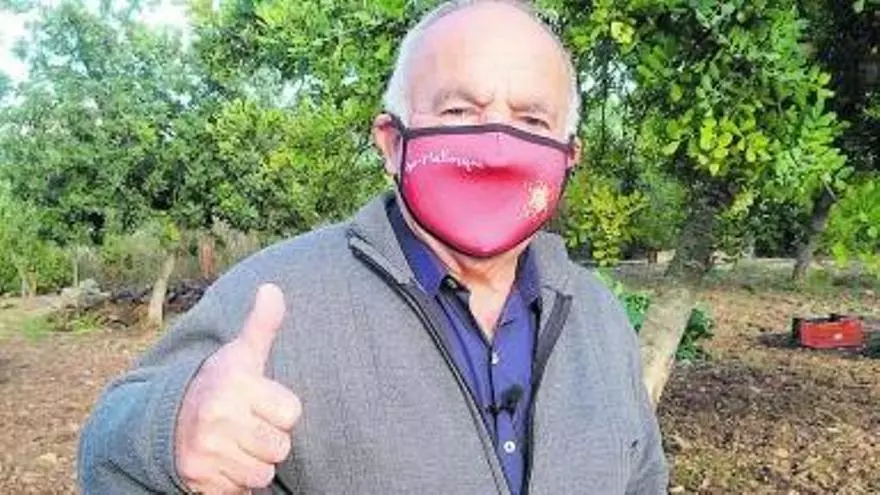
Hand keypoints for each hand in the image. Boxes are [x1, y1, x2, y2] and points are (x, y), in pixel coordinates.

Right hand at [175, 284, 300, 493]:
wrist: (162, 421)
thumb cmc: (215, 385)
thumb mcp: (239, 355)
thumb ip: (262, 326)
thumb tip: (273, 289)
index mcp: (233, 385)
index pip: (292, 412)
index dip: (280, 410)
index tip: (261, 403)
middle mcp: (217, 418)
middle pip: (280, 447)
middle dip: (268, 439)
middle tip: (246, 425)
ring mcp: (206, 452)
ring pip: (263, 473)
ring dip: (253, 463)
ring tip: (235, 443)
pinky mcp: (199, 481)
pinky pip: (241, 491)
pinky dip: (235, 482)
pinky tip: (223, 462)